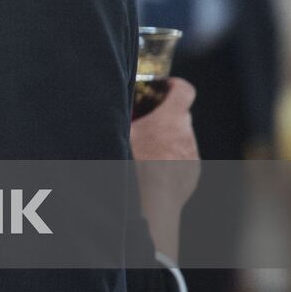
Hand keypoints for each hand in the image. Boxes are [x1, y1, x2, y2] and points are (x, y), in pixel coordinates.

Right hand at [130, 77, 199, 258]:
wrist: (149, 206)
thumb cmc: (131, 168)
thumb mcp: (117, 132)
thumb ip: (117, 114)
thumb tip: (99, 99)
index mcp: (169, 120)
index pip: (183, 90)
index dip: (173, 85)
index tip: (162, 87)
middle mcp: (185, 136)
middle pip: (180, 115)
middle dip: (163, 115)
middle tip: (141, 121)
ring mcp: (191, 157)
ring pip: (181, 138)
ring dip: (166, 138)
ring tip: (143, 149)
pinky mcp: (191, 176)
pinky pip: (182, 158)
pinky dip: (170, 158)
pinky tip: (150, 169)